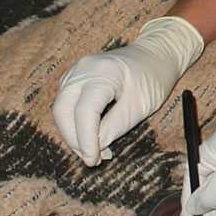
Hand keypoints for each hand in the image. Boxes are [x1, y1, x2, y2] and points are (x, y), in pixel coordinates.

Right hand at [52, 15, 203, 165]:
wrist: (154, 55)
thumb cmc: (152, 78)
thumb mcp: (139, 107)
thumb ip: (114, 128)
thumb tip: (94, 148)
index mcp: (103, 72)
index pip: (84, 111)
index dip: (85, 140)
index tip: (92, 160)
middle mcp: (83, 68)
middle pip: (63, 110)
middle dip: (74, 139)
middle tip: (92, 158)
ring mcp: (76, 70)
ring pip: (61, 108)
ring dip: (73, 132)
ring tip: (95, 149)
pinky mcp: (74, 76)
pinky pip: (66, 102)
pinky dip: (74, 121)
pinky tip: (91, 135)